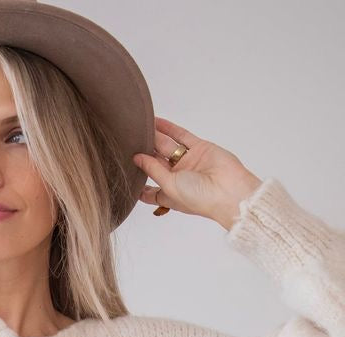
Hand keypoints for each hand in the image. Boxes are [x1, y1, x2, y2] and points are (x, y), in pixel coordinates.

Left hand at [133, 117, 262, 229]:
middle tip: (128, 142)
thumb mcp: (168, 187)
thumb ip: (153, 170)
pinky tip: (156, 121)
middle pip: (156, 163)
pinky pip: (181, 136)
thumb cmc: (200, 198)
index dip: (138, 184)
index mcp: (169, 194)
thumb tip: (137, 158)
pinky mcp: (199, 148)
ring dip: (154, 137)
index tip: (124, 175)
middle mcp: (178, 178)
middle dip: (144, 154)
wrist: (229, 190)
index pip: (150, 191)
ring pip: (167, 147)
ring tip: (138, 127)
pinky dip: (169, 128)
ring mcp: (188, 162)